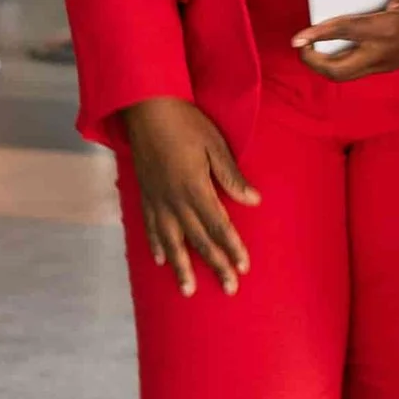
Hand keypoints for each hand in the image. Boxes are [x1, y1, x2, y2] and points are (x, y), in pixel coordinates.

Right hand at [122, 96, 260, 296]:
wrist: (147, 108)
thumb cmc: (186, 122)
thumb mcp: (215, 144)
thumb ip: (231, 175)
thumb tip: (254, 200)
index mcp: (195, 188)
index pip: (219, 225)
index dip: (232, 248)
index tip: (243, 268)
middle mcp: (175, 200)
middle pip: (198, 240)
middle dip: (215, 265)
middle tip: (228, 289)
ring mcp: (157, 200)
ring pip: (171, 241)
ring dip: (181, 267)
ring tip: (188, 290)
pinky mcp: (145, 195)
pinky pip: (150, 227)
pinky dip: (155, 246)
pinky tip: (160, 260)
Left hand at [292, 0, 398, 81]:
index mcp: (385, 30)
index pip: (343, 33)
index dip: (316, 36)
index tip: (296, 38)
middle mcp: (382, 52)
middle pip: (338, 70)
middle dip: (314, 63)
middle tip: (303, 47)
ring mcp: (387, 63)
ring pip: (348, 75)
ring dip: (328, 66)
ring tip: (316, 50)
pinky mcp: (392, 66)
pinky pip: (361, 71)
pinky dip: (344, 64)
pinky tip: (341, 49)